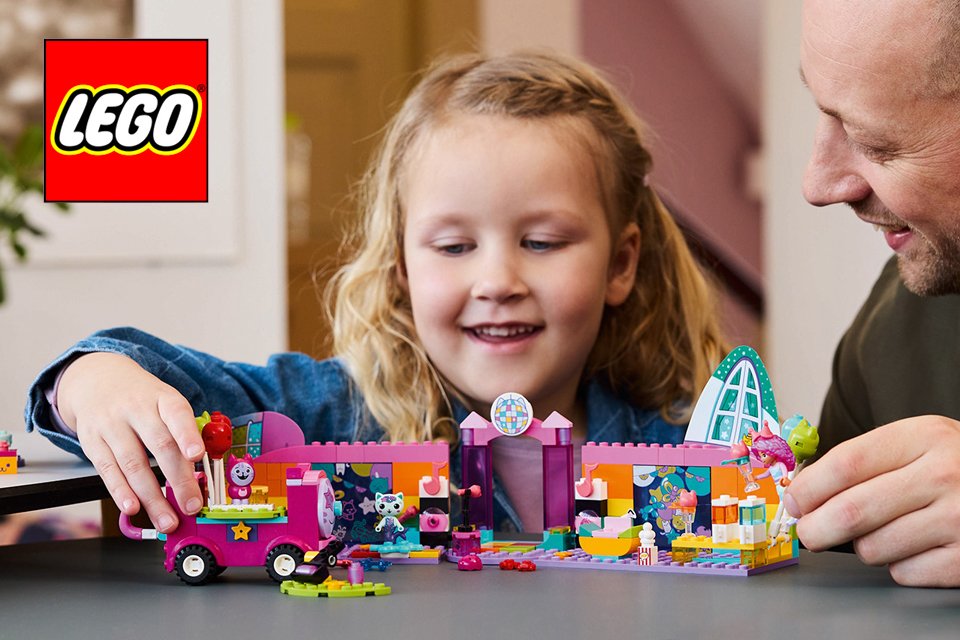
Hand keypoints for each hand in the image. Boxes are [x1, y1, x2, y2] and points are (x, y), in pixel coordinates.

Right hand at [57, 352, 205, 532]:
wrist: (97, 380)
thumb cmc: (142, 399)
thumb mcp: (166, 401)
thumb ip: (183, 430)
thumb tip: (203, 468)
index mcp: (163, 398)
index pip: (177, 413)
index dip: (187, 434)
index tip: (197, 455)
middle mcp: (136, 409)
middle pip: (159, 445)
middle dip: (178, 480)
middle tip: (192, 505)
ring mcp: (111, 425)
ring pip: (133, 464)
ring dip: (151, 497)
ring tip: (167, 519)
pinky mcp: (92, 442)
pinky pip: (108, 471)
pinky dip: (121, 492)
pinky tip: (133, 508)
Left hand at [784, 416, 959, 586]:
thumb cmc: (949, 464)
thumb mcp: (914, 442)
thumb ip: (861, 460)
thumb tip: (800, 492)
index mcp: (923, 436)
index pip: (846, 463)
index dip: (809, 487)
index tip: (793, 502)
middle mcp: (944, 475)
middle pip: (852, 510)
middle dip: (816, 527)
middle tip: (809, 531)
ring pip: (873, 547)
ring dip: (862, 546)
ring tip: (880, 531)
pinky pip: (905, 572)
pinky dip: (897, 565)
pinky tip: (913, 546)